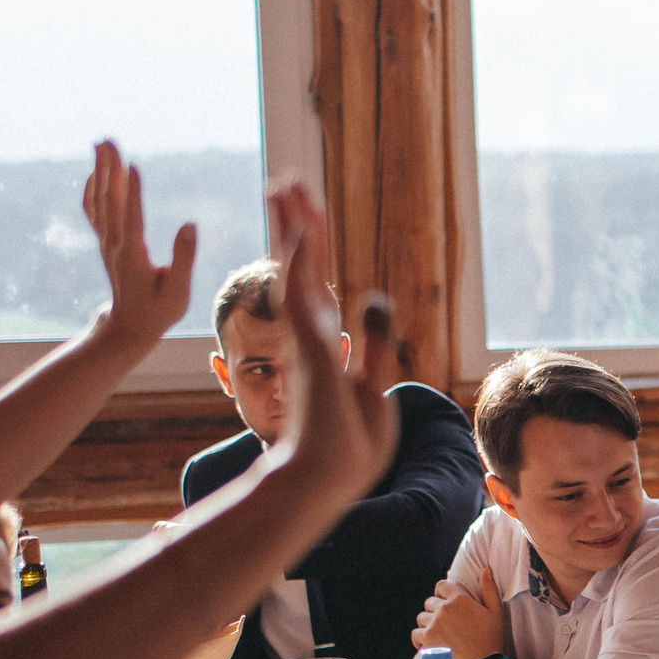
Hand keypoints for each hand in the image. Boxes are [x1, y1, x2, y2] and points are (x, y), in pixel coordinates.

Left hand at [81, 141, 195, 348]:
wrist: (130, 327)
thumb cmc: (159, 311)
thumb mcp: (178, 292)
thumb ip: (183, 259)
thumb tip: (190, 225)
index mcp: (134, 256)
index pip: (131, 218)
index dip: (131, 192)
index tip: (131, 165)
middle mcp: (115, 245)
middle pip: (109, 201)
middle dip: (108, 169)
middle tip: (108, 140)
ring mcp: (107, 243)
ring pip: (100, 201)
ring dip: (99, 171)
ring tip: (101, 144)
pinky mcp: (106, 243)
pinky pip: (94, 212)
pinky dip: (91, 190)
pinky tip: (94, 173)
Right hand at [262, 181, 396, 509]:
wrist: (325, 476)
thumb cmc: (347, 446)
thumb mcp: (375, 388)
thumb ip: (375, 343)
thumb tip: (375, 296)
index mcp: (326, 344)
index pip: (320, 285)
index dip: (313, 247)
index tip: (305, 215)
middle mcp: (311, 333)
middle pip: (305, 265)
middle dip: (296, 222)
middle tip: (285, 182)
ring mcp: (306, 336)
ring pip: (298, 267)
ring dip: (291, 223)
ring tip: (283, 184)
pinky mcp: (308, 343)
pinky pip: (299, 288)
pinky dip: (295, 254)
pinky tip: (294, 222)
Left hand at [413, 563, 507, 658]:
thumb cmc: (492, 639)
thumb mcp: (496, 611)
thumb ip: (489, 589)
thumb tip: (486, 569)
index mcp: (460, 599)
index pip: (441, 586)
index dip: (443, 593)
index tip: (447, 603)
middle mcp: (444, 608)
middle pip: (430, 602)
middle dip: (436, 610)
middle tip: (446, 623)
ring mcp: (434, 624)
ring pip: (422, 618)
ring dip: (428, 624)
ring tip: (439, 634)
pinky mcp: (427, 639)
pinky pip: (415, 633)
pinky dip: (419, 638)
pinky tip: (427, 643)